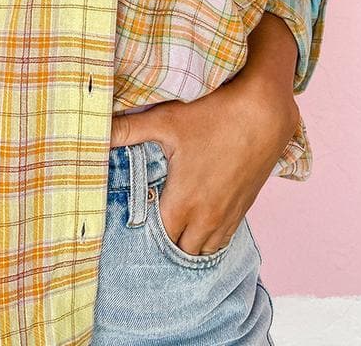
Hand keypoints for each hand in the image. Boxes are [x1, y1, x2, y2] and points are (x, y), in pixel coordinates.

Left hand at [108, 13, 300, 255]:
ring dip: (189, 243)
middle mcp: (208, 217)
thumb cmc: (214, 114)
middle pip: (181, 250)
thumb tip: (95, 130)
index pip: (159, 239)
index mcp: (184, 203)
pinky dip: (210, 238)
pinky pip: (225, 239)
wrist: (265, 111)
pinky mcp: (245, 207)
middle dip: (166, 242)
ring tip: (173, 226)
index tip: (132, 223)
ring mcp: (229, 215)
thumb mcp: (166, 119)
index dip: (145, 233)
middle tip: (150, 223)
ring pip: (205, 250)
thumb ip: (128, 129)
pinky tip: (200, 221)